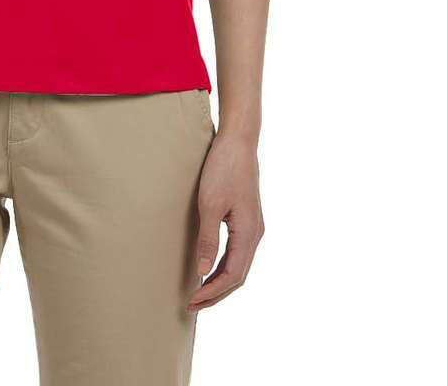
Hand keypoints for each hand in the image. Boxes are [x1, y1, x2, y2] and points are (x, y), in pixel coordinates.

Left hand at [187, 133, 264, 311]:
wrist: (238, 141)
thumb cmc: (223, 168)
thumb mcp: (210, 203)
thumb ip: (207, 238)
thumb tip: (202, 271)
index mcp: (248, 233)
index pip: (232, 276)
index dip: (212, 292)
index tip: (192, 302)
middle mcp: (255, 234)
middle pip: (238, 276)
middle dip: (216, 293)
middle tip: (191, 305)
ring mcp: (253, 226)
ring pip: (238, 265)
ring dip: (219, 281)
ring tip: (198, 292)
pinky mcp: (246, 218)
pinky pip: (237, 252)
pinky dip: (223, 266)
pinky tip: (209, 266)